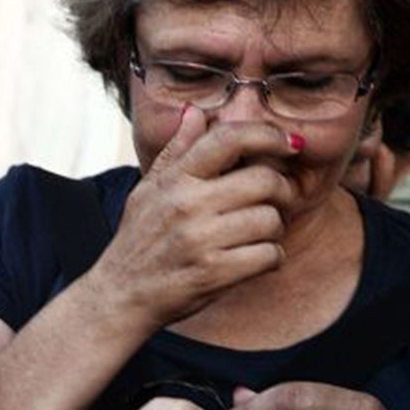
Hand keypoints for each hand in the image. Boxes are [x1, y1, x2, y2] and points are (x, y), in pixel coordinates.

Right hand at [84, 107, 293, 327]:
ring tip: (256, 235)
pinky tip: (252, 259)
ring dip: (274, 229)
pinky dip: (269, 258)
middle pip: (265, 180)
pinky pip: (269, 255)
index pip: (229, 139)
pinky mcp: (214, 273)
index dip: (268, 135)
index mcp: (174, 180)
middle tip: (276, 201)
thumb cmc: (137, 241)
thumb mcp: (147, 191)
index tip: (289, 144)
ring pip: (271, 220)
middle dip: (282, 191)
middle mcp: (187, 205)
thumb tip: (194, 113)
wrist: (120, 296)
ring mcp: (200, 240)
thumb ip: (176, 152)